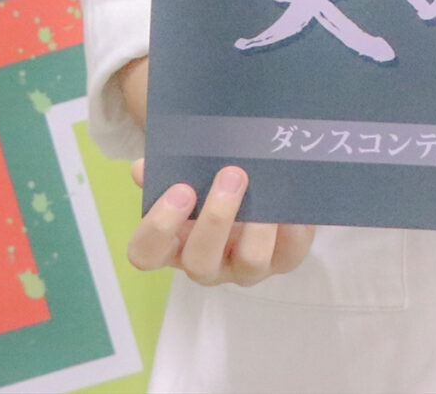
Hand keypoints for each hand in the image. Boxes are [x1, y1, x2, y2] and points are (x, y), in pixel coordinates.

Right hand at [126, 160, 315, 288]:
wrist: (259, 188)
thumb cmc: (211, 182)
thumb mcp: (189, 171)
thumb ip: (168, 167)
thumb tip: (142, 169)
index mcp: (173, 243)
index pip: (146, 253)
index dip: (158, 227)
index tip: (180, 189)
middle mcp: (207, 264)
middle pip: (199, 262)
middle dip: (215, 219)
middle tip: (231, 174)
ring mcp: (246, 268)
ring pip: (249, 262)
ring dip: (257, 224)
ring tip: (264, 186)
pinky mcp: (284, 261)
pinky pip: (291, 252)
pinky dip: (293, 224)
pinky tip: (292, 195)